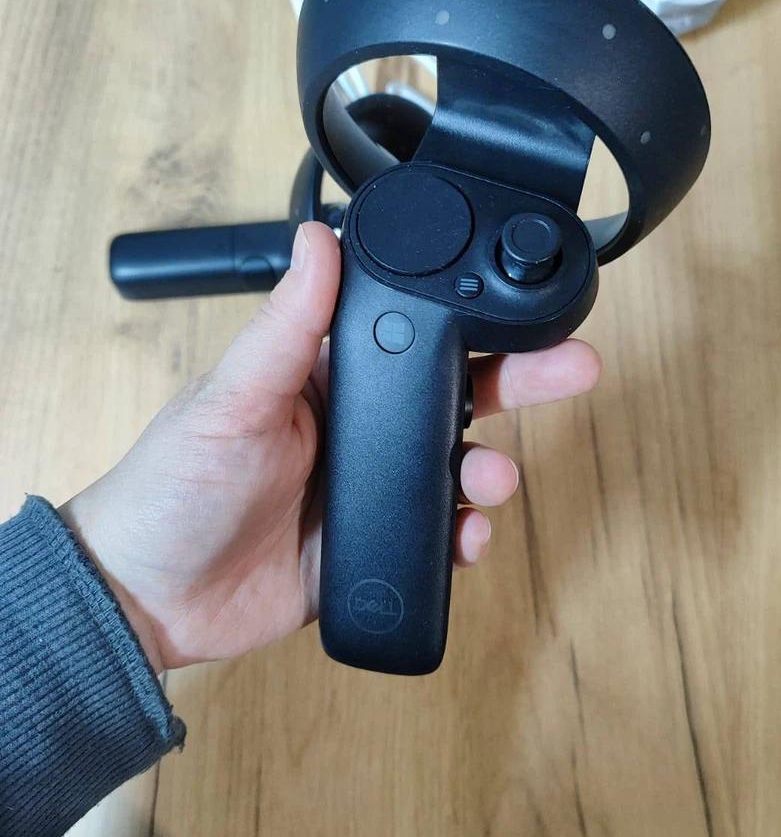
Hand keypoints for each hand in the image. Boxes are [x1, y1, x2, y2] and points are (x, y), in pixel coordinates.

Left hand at [60, 224, 600, 671]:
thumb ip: (285, 326)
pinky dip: (464, 539)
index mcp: (327, 380)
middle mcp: (359, 431)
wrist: (149, 598)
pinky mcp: (374, 552)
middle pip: (458, 398)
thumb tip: (318, 237)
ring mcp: (371, 494)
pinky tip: (468, 538)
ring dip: (491, 471)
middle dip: (522, 382)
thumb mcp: (231, 398)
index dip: (473, 319)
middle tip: (575, 367)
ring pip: (457, 471)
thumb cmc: (172, 486)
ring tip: (491, 482)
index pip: (415, 337)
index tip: (526, 302)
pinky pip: (438, 541)